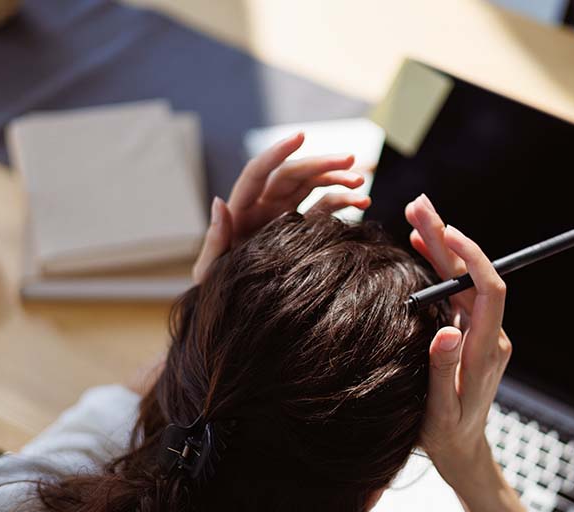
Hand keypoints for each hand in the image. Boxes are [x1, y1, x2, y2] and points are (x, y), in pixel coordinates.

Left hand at [192, 132, 370, 283]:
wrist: (239, 313)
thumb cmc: (219, 292)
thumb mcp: (211, 272)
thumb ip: (215, 241)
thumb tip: (218, 203)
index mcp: (241, 210)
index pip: (259, 172)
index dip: (277, 153)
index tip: (300, 137)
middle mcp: (264, 206)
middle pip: (292, 174)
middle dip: (320, 163)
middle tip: (350, 160)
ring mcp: (285, 215)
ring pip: (312, 186)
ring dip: (336, 179)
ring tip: (360, 181)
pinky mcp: (302, 228)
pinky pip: (324, 208)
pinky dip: (342, 202)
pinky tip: (362, 201)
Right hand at [407, 194, 511, 489]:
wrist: (463, 453)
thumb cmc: (446, 436)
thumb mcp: (440, 411)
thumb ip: (443, 372)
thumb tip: (446, 331)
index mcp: (487, 350)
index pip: (490, 290)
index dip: (473, 257)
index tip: (448, 231)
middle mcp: (490, 335)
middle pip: (473, 276)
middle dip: (448, 239)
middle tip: (419, 204)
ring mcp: (481, 334)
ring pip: (464, 281)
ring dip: (442, 248)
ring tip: (416, 217)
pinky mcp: (470, 335)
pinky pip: (458, 293)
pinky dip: (439, 269)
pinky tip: (421, 251)